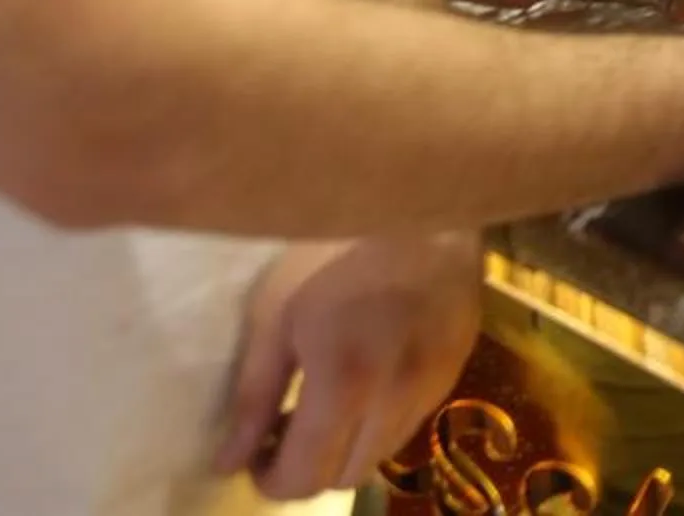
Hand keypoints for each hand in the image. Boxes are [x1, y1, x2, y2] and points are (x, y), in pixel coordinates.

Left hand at [213, 231, 482, 499]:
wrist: (423, 201)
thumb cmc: (333, 247)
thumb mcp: (276, 313)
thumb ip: (254, 395)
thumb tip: (229, 460)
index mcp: (344, 386)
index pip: (305, 477)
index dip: (271, 481)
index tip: (252, 458)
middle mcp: (396, 401)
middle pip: (347, 477)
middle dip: (309, 469)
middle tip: (284, 431)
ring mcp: (432, 387)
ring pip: (382, 455)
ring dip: (347, 448)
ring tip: (324, 406)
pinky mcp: (455, 370)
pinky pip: (409, 422)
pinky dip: (379, 421)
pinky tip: (365, 379)